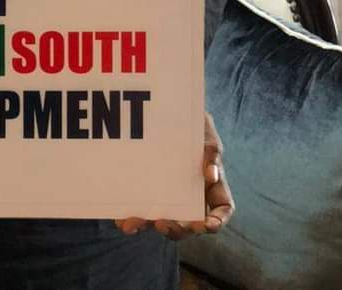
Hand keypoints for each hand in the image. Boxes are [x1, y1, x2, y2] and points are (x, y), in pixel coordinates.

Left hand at [115, 111, 234, 240]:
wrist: (171, 111)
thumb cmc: (195, 126)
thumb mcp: (207, 136)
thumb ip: (211, 154)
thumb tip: (211, 176)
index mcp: (213, 188)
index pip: (221, 211)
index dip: (216, 222)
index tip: (206, 225)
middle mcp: (193, 199)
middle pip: (188, 225)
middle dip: (175, 230)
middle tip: (163, 225)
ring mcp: (170, 198)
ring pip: (162, 221)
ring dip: (147, 226)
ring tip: (133, 224)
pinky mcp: (149, 193)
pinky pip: (141, 210)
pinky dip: (130, 217)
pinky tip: (120, 217)